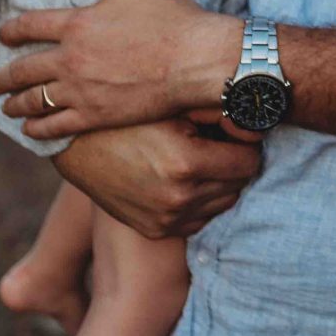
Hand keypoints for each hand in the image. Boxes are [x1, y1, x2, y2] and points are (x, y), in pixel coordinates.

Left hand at [0, 0, 238, 138]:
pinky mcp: (96, 116)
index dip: (10, 31)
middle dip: (3, 77)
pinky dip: (38, 128)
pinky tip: (31, 129)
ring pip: (34, 100)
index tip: (2, 35)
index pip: (28, 26)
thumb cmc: (171, 17)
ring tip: (7, 106)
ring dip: (15, 104)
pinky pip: (55, 125)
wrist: (197, 60)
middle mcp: (71, 59)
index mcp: (76, 24)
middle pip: (22, 70)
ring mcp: (81, 90)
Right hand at [52, 118, 260, 239]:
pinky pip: (198, 219)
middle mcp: (178, 198)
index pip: (250, 162)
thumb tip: (259, 126)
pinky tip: (178, 178)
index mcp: (185, 164)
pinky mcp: (155, 230)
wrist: (76, 144)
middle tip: (210, 143)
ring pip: (222, 203)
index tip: (230, 133)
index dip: (243, 144)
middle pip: (238, 184)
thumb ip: (222, 112)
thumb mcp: (176, 105)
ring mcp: (165, 219)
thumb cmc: (130, 115)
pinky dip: (197, 201)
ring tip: (193, 158)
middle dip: (231, 163)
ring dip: (217, 183)